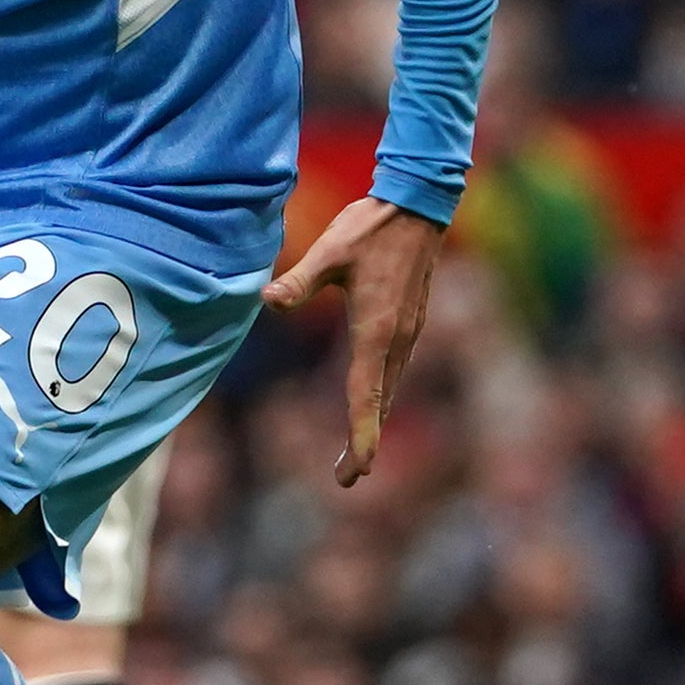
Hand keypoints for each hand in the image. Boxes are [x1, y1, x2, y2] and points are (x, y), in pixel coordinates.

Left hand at [263, 195, 445, 487]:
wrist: (417, 205)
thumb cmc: (370, 226)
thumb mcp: (330, 251)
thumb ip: (299, 281)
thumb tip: (267, 300)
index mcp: (377, 330)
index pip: (365, 395)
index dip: (360, 437)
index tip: (357, 471)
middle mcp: (398, 339)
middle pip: (380, 403)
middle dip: (365, 442)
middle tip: (348, 479)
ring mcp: (409, 332)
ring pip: (390, 388)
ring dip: (375, 420)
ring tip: (358, 453)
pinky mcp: (411, 323)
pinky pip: (395, 370)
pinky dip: (383, 395)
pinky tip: (373, 400)